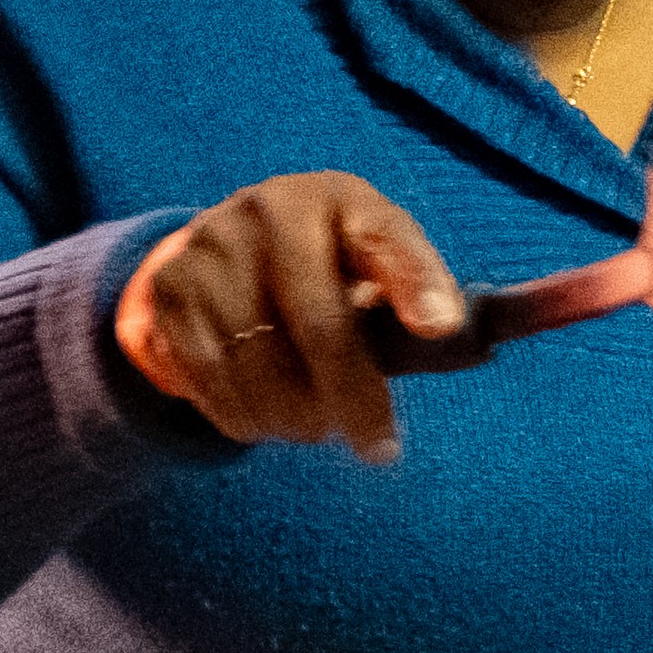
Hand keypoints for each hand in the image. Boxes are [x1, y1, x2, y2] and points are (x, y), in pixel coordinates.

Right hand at [116, 171, 467, 458]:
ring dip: (297, 419)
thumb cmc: (330, 269)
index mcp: (346, 202)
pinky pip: (213, 384)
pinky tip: (264, 413)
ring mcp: (214, 249)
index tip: (443, 328)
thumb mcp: (378, 268)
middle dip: (354, 399)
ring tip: (314, 423)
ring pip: (262, 368)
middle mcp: (275, 212)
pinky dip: (247, 418)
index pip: (386, 238)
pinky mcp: (170, 293)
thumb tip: (483, 342)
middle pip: (320, 324)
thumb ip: (429, 305)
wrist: (217, 248)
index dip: (415, 282)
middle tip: (379, 449)